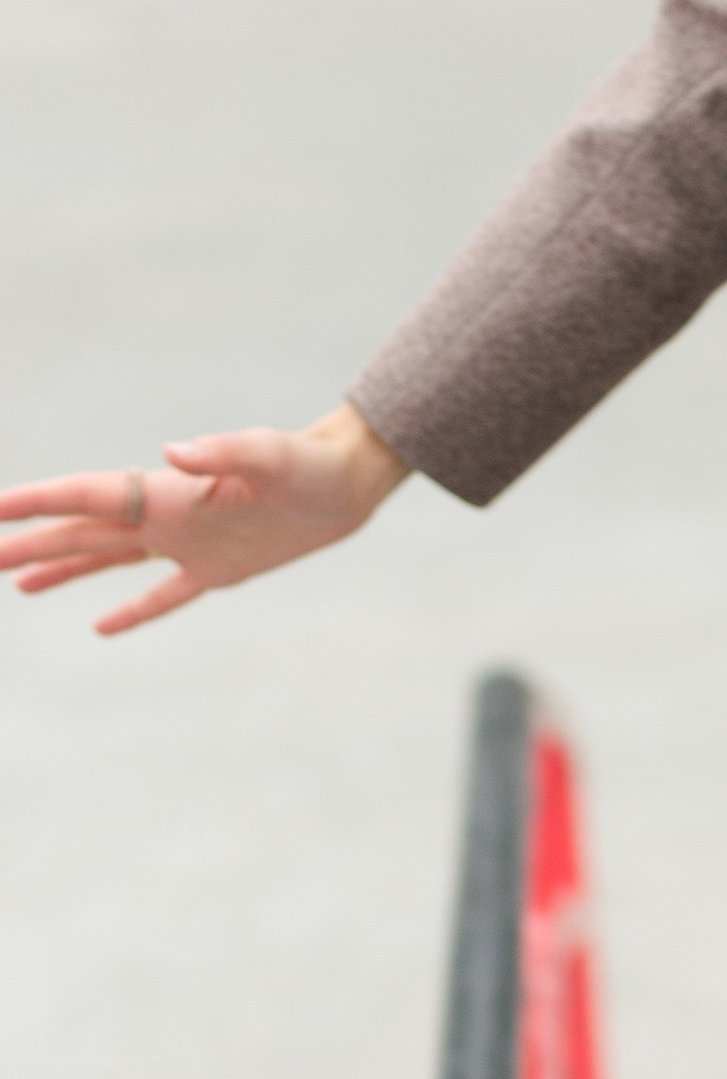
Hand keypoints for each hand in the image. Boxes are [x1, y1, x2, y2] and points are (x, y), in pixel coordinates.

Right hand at [0, 403, 408, 634]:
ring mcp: (187, 544)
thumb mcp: (268, 457)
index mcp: (167, 494)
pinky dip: (132, 612)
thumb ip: (223, 452)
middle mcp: (166, 517)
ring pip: (109, 559)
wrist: (343, 484)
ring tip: (18, 584)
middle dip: (33, 543)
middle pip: (84, 532)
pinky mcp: (216, 570)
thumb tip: (173, 453)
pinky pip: (163, 596)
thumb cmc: (305, 464)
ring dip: (64, 570)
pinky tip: (100, 627)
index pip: (87, 497)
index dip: (39, 504)